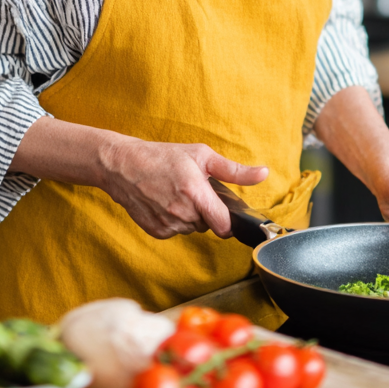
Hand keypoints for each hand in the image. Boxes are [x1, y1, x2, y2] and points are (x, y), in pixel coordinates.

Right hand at [99, 134, 267, 239]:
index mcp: (196, 194)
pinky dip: (175, 220)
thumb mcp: (202, 155)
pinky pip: (176, 230)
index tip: (224, 211)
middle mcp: (182, 213)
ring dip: (190, 215)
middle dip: (206, 211)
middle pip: (208, 225)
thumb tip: (263, 174)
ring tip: (177, 193)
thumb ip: (234, 170)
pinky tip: (165, 202)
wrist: (125, 166)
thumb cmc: (164, 156)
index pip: (224, 226)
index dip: (228, 221)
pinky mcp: (156, 232)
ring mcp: (168, 225)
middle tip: (193, 190)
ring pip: (192, 228)